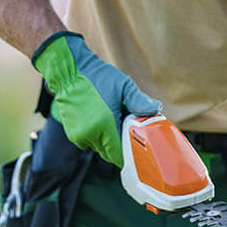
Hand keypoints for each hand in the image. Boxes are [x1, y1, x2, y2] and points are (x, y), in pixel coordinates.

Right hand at [32, 31, 160, 165]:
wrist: (69, 71)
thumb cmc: (98, 77)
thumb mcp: (123, 86)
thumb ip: (139, 101)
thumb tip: (157, 109)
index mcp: (105, 124)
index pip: (118, 155)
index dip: (126, 155)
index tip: (133, 150)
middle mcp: (90, 134)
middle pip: (108, 153)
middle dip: (117, 146)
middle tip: (123, 131)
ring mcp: (79, 135)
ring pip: (98, 148)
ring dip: (105, 141)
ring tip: (109, 121)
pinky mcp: (72, 134)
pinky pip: (87, 143)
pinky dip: (94, 137)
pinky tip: (96, 120)